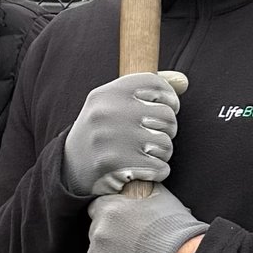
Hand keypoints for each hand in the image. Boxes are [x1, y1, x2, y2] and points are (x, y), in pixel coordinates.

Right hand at [61, 70, 187, 198]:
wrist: (69, 169)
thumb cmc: (102, 133)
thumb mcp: (115, 104)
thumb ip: (149, 90)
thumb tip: (183, 80)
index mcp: (107, 93)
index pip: (154, 83)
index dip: (169, 97)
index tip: (165, 109)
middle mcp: (107, 112)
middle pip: (166, 115)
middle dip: (166, 130)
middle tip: (151, 137)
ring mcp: (110, 139)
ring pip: (165, 143)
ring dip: (162, 153)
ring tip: (144, 154)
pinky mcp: (115, 165)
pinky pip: (160, 167)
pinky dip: (157, 172)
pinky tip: (142, 170)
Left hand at [87, 184, 207, 252]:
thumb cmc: (177, 229)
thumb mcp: (161, 198)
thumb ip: (144, 191)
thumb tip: (141, 184)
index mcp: (109, 210)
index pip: (97, 209)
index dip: (111, 215)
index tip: (122, 223)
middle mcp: (99, 233)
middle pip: (97, 234)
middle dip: (111, 238)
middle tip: (133, 246)